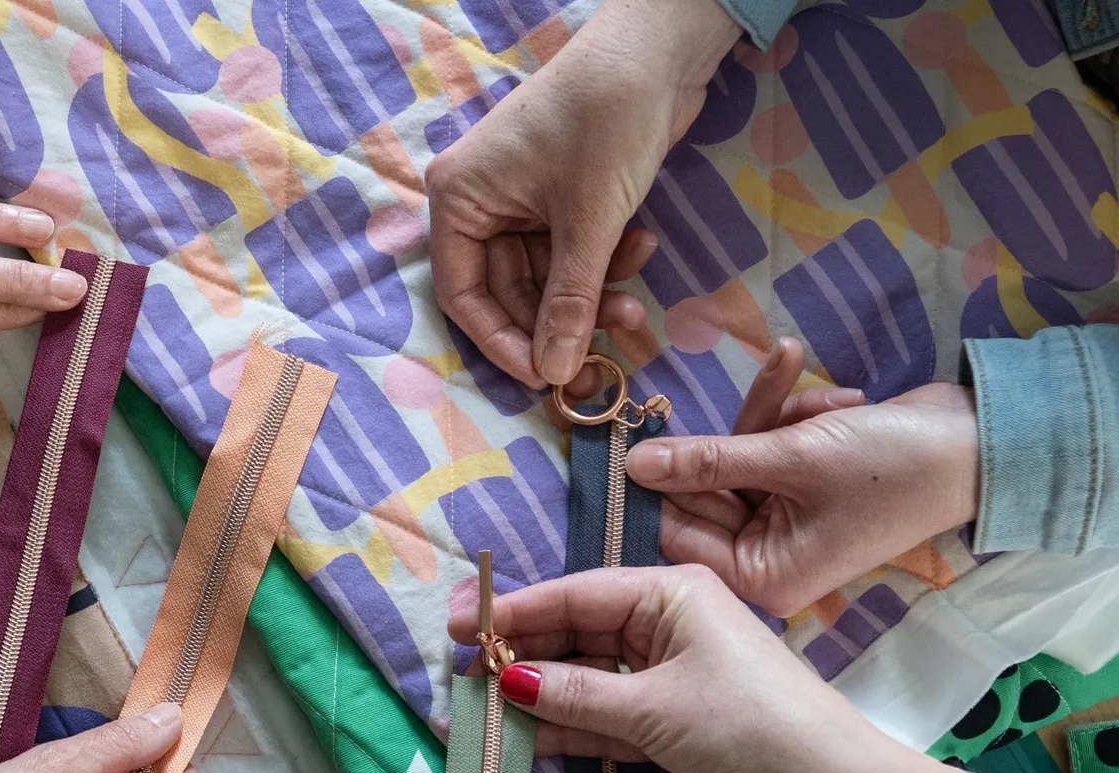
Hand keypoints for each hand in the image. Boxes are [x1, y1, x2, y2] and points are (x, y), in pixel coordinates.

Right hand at [426, 0, 739, 388]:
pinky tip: (642, 249)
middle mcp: (481, 202)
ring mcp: (521, 199)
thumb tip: (555, 374)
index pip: (464, 295)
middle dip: (559, 322)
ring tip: (635, 306)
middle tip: (604, 354)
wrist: (659, 49)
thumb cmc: (606, 121)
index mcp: (460, 200)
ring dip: (590, 296)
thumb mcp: (589, 222)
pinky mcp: (561, 196)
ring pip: (547, 279)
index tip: (545, 377)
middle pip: (509, 293)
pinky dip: (605, 263)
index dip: (502, 342)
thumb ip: (568, 303)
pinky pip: (572, 253)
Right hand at [450, 565, 903, 772]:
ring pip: (587, 677)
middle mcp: (666, 623)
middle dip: (522, 653)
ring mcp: (668, 673)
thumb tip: (508, 681)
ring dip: (540, 694)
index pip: (576, 594)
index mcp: (670, 593)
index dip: (515, 612)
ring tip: (479, 707)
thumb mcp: (653, 708)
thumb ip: (575, 695)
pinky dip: (570, 727)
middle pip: (577, 633)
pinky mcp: (671, 720)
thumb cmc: (747, 724)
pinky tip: (525, 737)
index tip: (460, 627)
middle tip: (459, 669)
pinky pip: (606, 716)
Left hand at [629, 341, 979, 616]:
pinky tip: (844, 400)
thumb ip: (706, 460)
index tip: (668, 436)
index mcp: (762, 578)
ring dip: (779, 417)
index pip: (677, 532)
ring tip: (831, 403)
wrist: (981, 441)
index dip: (672, 483)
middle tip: (784, 399)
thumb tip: (634, 464)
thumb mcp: (790, 457)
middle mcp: (769, 560)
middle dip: (747, 434)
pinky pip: (769, 443)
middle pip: (707, 489)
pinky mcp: (803, 485)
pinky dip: (797, 416)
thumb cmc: (891, 465)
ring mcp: (787, 522)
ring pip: (738, 455)